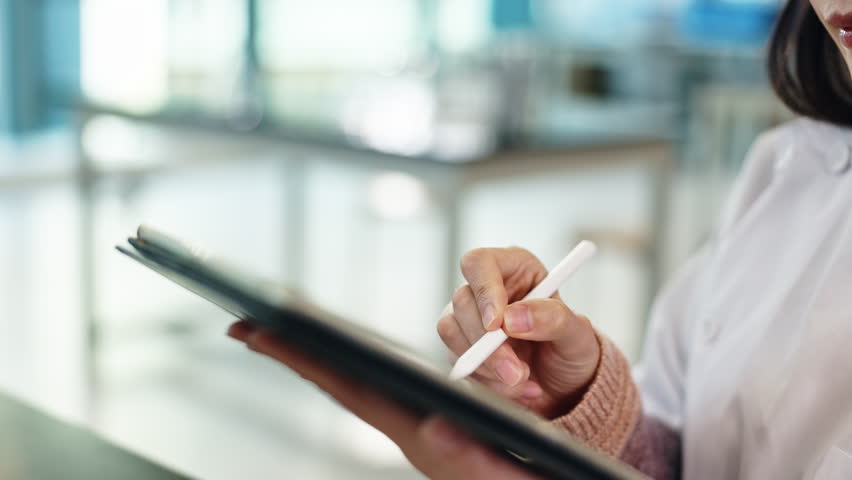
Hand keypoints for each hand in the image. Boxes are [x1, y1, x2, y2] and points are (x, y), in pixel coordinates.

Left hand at [227, 321, 542, 479]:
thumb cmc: (524, 478)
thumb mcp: (507, 471)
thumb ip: (473, 456)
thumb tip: (437, 426)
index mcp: (419, 435)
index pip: (351, 388)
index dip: (306, 359)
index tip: (263, 334)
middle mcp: (407, 428)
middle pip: (339, 383)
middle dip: (292, 353)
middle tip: (245, 326)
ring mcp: (412, 426)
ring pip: (352, 386)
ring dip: (315, 358)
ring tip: (283, 334)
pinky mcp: (424, 423)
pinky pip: (373, 390)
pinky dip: (347, 369)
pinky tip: (340, 360)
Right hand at [438, 247, 599, 417]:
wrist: (565, 388)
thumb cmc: (571, 350)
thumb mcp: (577, 332)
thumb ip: (552, 318)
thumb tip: (514, 317)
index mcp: (514, 269)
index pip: (480, 263)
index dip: (484, 291)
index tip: (497, 324)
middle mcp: (487, 290)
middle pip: (462, 300)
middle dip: (487, 342)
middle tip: (515, 370)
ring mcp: (470, 319)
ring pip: (451, 330)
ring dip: (486, 363)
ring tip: (522, 378)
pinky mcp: (461, 347)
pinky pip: (456, 359)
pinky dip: (486, 379)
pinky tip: (514, 386)